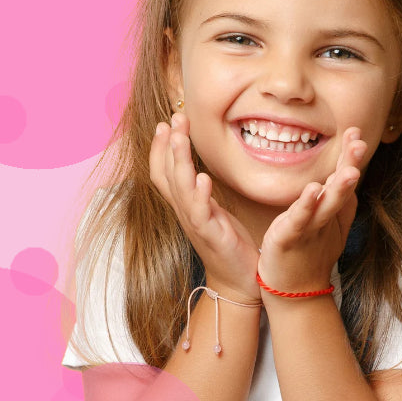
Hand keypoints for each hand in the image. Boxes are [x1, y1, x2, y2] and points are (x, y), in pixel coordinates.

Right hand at [148, 112, 260, 303]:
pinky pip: (200, 213)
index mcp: (186, 206)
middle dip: (167, 145)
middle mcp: (185, 213)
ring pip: (179, 189)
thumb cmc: (229, 245)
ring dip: (178, 161)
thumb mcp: (214, 213)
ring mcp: (196, 224)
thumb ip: (204, 193)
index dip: (161, 148)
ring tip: (179, 138)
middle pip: (166, 174)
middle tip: (174, 118)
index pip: (164, 172)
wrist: (239, 281)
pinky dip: (200, 195)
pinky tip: (203, 178)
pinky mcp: (210, 236)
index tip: (167, 122)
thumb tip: (202, 171)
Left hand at [257, 126, 365, 297]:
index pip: (343, 179)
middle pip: (341, 190)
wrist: (294, 291)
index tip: (355, 133)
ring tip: (348, 170)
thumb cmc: (309, 255)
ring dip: (338, 188)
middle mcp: (324, 218)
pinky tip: (312, 191)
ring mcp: (309, 229)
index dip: (350, 157)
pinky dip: (306, 207)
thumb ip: (340, 200)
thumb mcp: (329, 224)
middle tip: (360, 143)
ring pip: (327, 206)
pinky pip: (298, 221)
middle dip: (351, 166)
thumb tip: (349, 172)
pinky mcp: (289, 239)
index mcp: (331, 211)